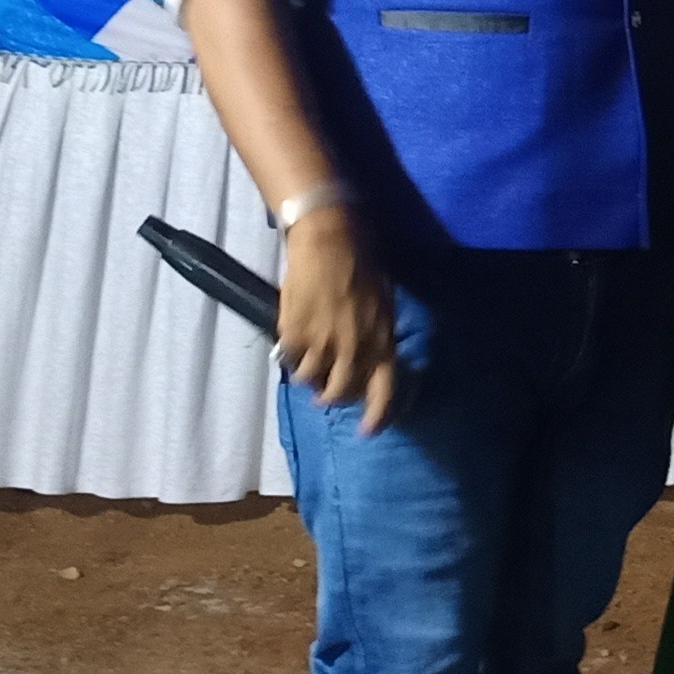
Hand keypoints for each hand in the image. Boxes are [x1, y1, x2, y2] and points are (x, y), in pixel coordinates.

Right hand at [272, 209, 404, 436]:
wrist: (329, 242)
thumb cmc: (362, 268)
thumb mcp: (383, 306)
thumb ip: (376, 337)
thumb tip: (369, 362)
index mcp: (381, 342)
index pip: (384, 392)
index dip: (376, 417)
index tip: (366, 432)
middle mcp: (354, 349)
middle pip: (340, 392)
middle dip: (332, 396)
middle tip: (325, 392)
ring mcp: (322, 344)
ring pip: (311, 380)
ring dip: (309, 377)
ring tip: (307, 366)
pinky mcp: (295, 334)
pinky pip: (289, 360)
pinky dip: (290, 357)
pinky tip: (292, 345)